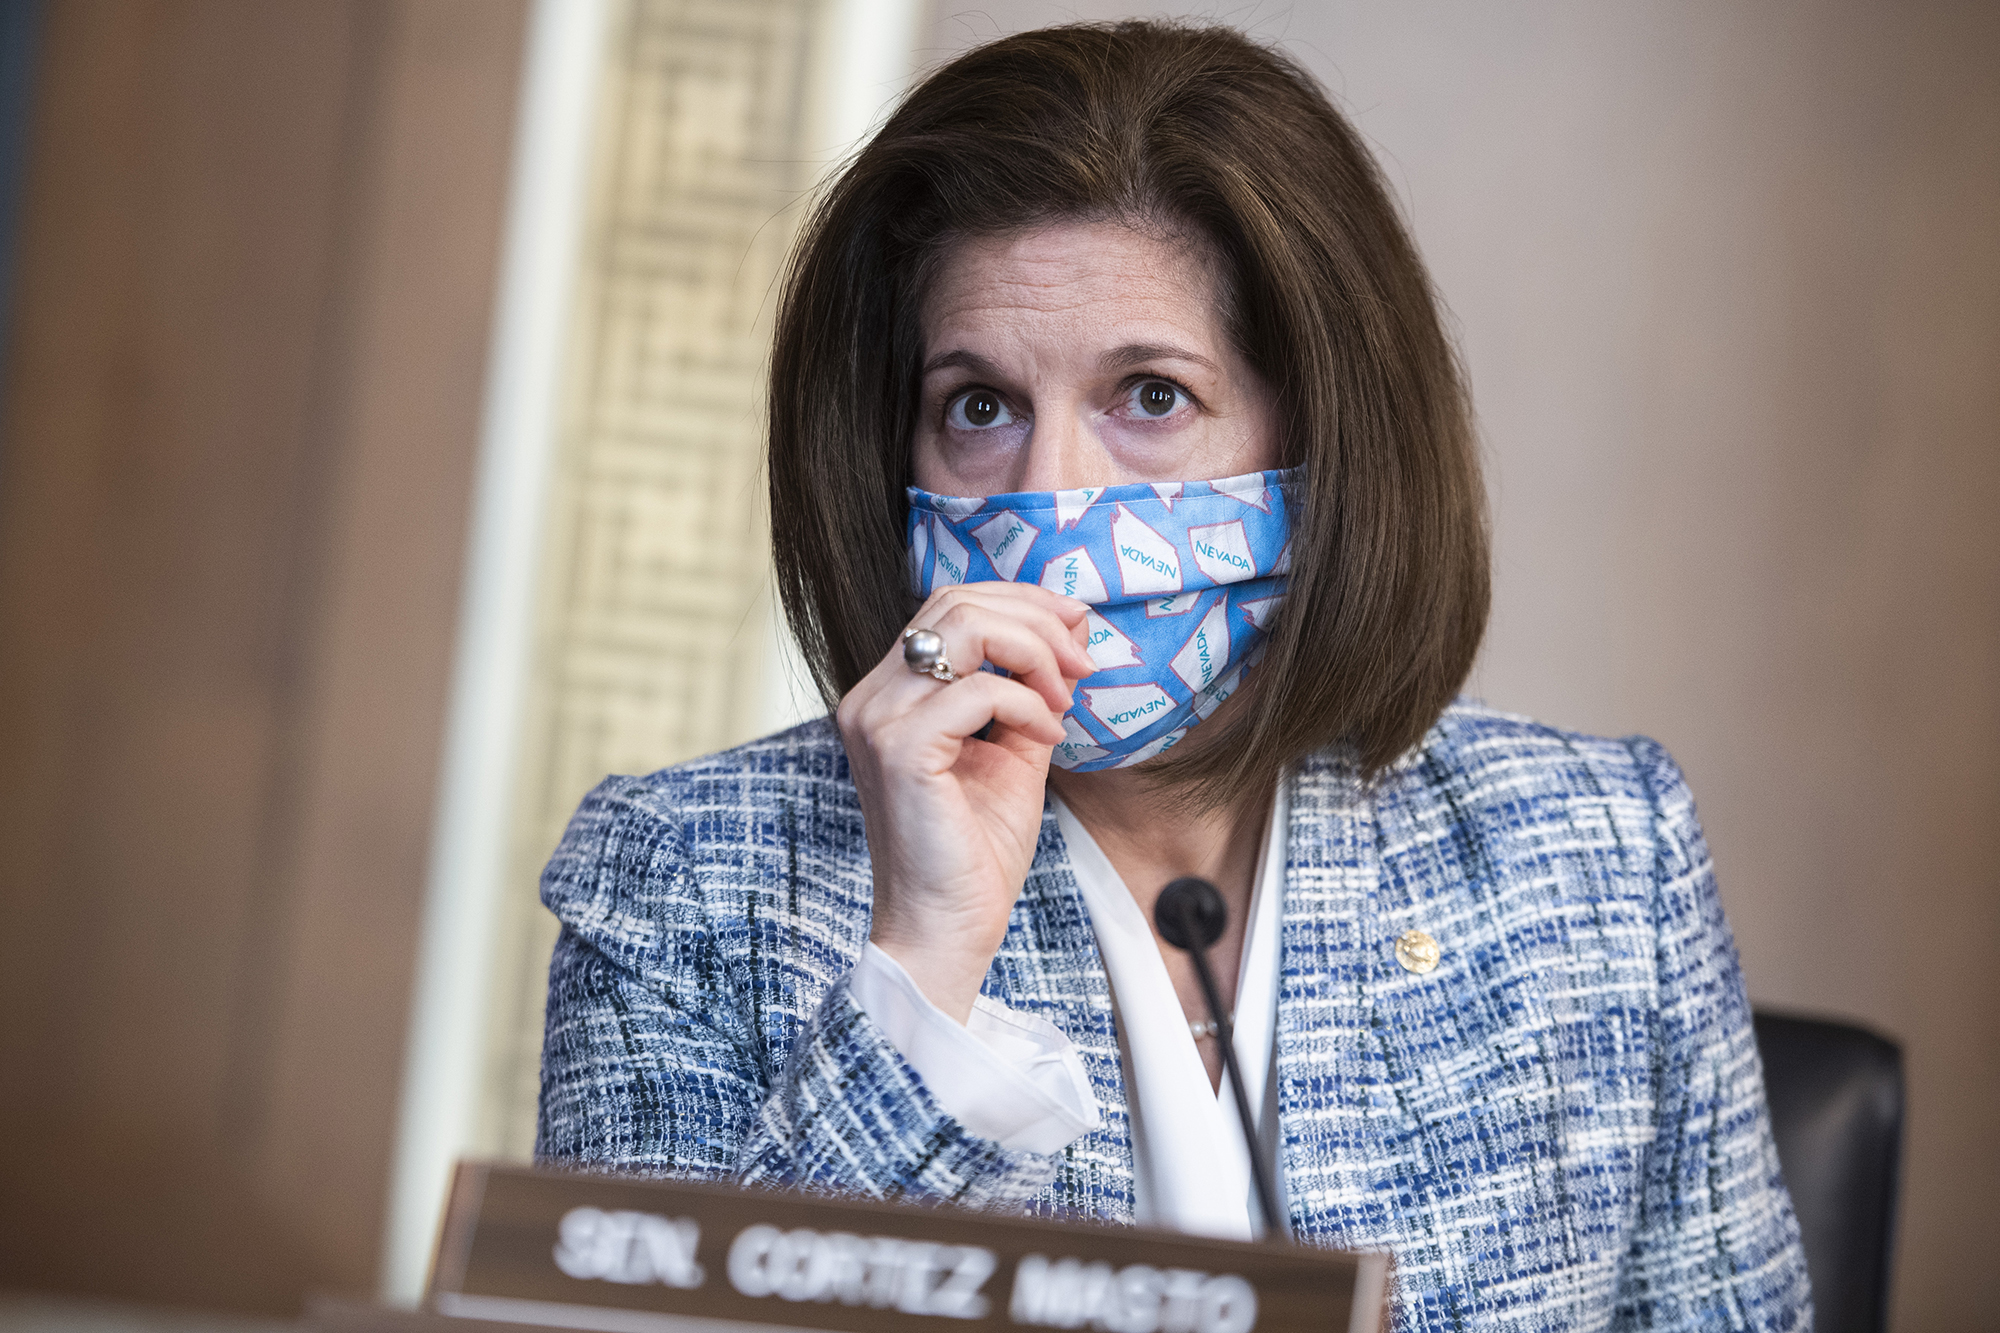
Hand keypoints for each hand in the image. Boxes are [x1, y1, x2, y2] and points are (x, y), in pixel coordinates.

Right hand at [837, 583, 1092, 1021]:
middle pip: (955, 602)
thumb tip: (1073, 629)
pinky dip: (1027, 704)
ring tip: (1063, 696)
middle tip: (1082, 661)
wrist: (948, 929)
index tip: (1078, 629)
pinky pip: (979, 690)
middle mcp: (871, 698)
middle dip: (1035, 619)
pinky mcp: (900, 750)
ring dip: (1034, 651)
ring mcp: (878, 720)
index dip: (1021, 602)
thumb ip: (1033, 689)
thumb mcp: (1015, 751)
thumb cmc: (975, 853)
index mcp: (890, 695)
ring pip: (964, 628)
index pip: (949, 606)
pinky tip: (1047, 736)